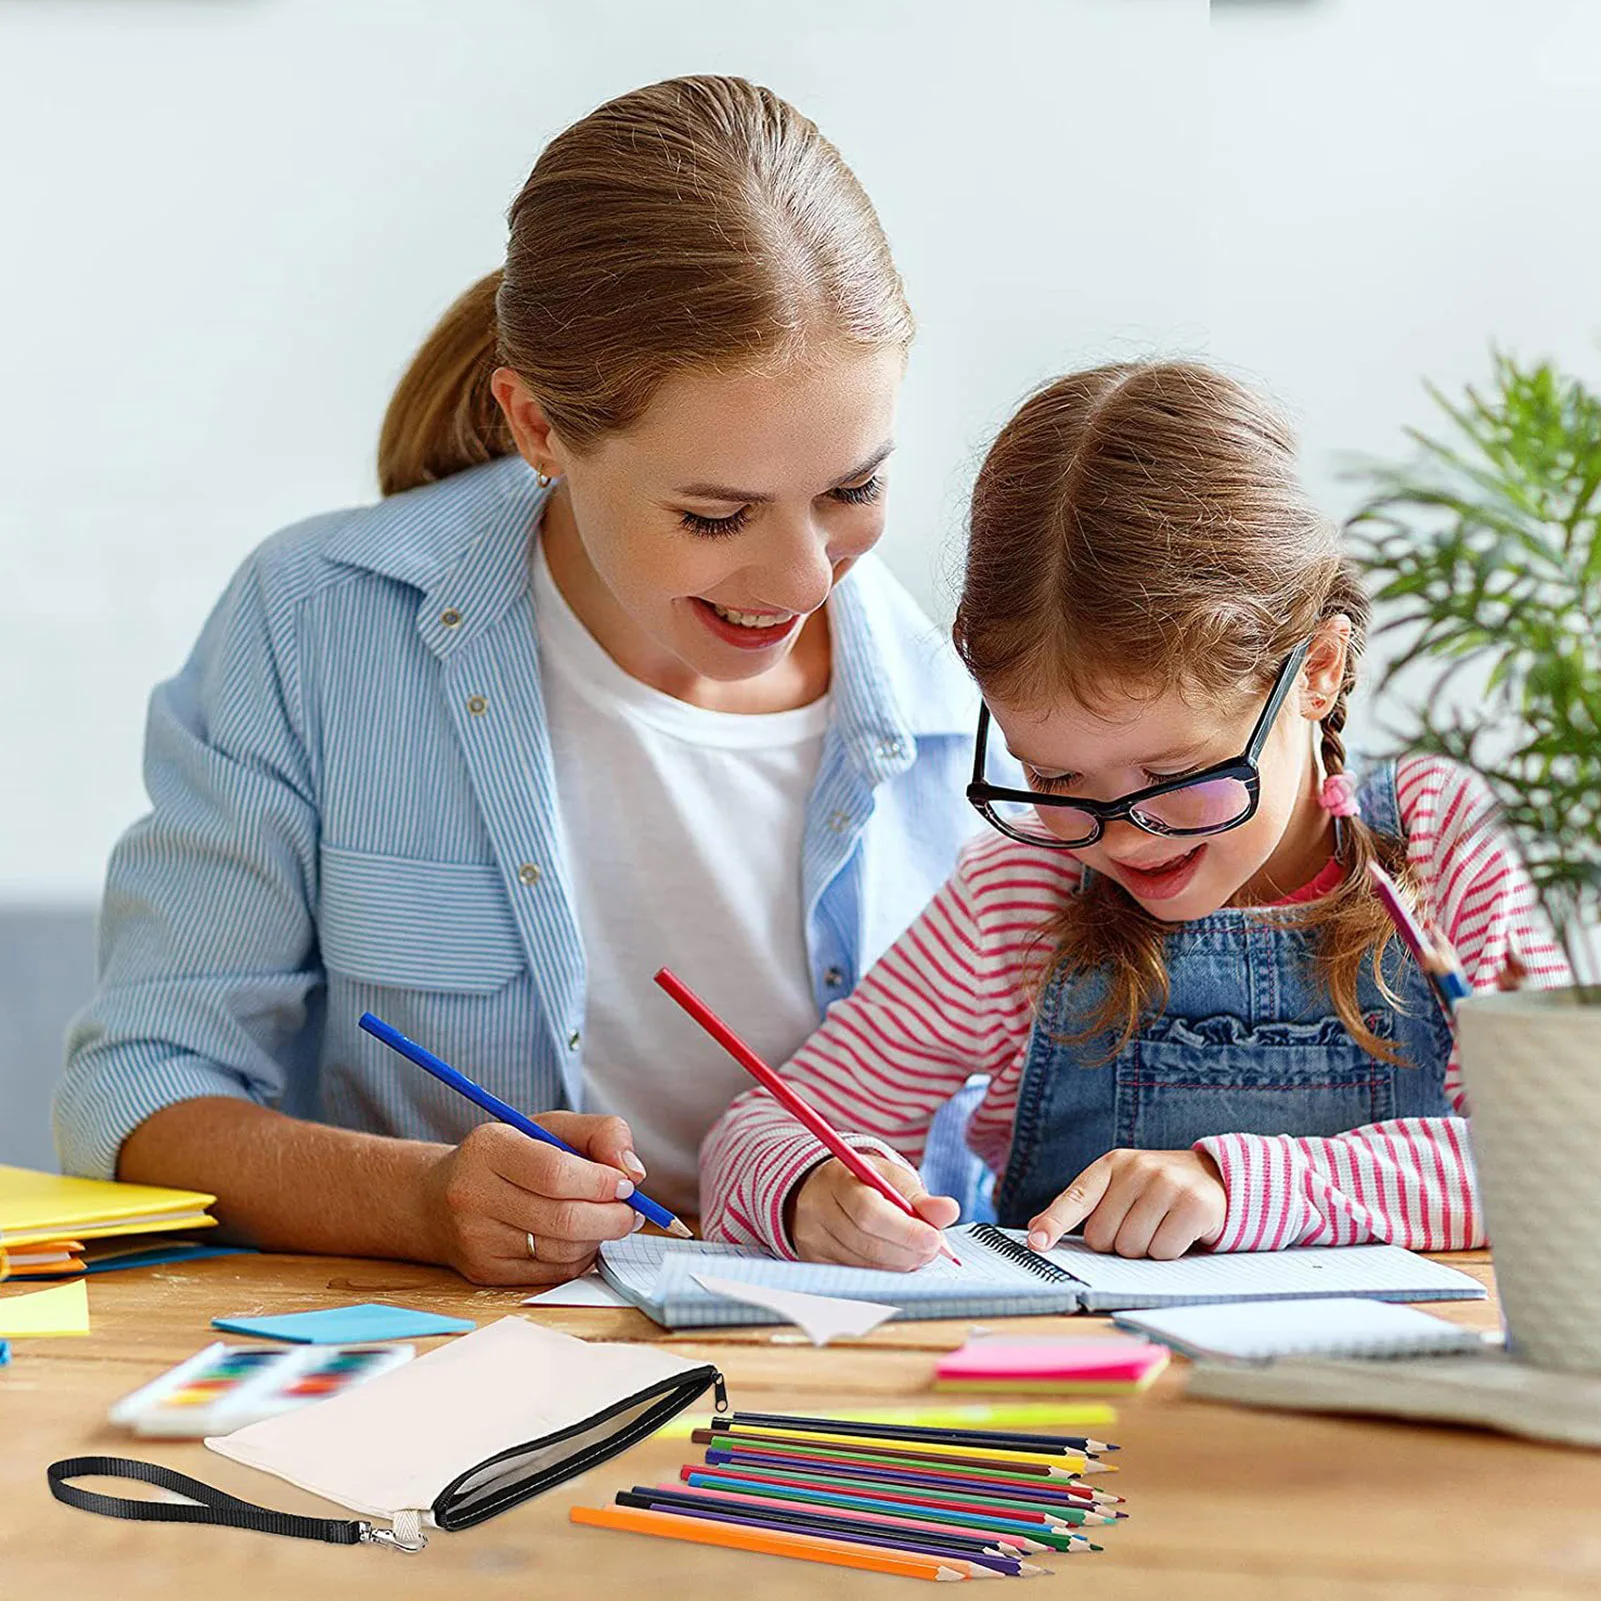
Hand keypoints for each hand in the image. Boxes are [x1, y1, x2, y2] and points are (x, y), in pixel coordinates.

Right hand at [420, 1113, 647, 1285]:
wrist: (437, 1200)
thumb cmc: (508, 1159)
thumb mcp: (549, 1128)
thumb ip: (601, 1134)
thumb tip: (634, 1172)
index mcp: (489, 1149)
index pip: (556, 1173)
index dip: (602, 1182)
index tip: (627, 1184)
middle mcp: (474, 1195)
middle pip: (562, 1218)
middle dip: (612, 1217)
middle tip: (631, 1211)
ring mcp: (476, 1239)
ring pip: (561, 1249)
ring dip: (598, 1238)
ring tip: (605, 1220)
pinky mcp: (485, 1271)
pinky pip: (552, 1272)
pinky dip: (580, 1256)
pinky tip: (581, 1238)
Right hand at [787, 1155, 959, 1269]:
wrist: (825, 1190)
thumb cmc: (865, 1183)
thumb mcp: (893, 1179)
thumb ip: (922, 1199)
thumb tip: (950, 1211)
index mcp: (838, 1179)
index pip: (869, 1213)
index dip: (905, 1231)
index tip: (934, 1239)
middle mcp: (817, 1209)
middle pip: (867, 1243)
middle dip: (908, 1251)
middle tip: (931, 1248)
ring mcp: (811, 1238)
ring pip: (864, 1265)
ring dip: (898, 1264)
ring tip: (913, 1250)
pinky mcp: (813, 1260)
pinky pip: (855, 1276)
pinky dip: (881, 1272)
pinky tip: (892, 1259)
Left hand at [1026, 1148, 1226, 1260]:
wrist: (1217, 1178)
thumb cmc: (1159, 1190)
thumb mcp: (1121, 1187)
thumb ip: (1083, 1206)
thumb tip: (1036, 1230)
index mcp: (1112, 1164)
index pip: (1076, 1197)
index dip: (1054, 1222)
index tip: (1037, 1243)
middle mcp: (1138, 1169)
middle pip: (1103, 1236)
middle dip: (1118, 1243)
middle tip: (1140, 1226)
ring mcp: (1167, 1184)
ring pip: (1133, 1246)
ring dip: (1145, 1249)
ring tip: (1161, 1227)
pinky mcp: (1194, 1204)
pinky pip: (1164, 1251)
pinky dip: (1169, 1251)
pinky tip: (1180, 1232)